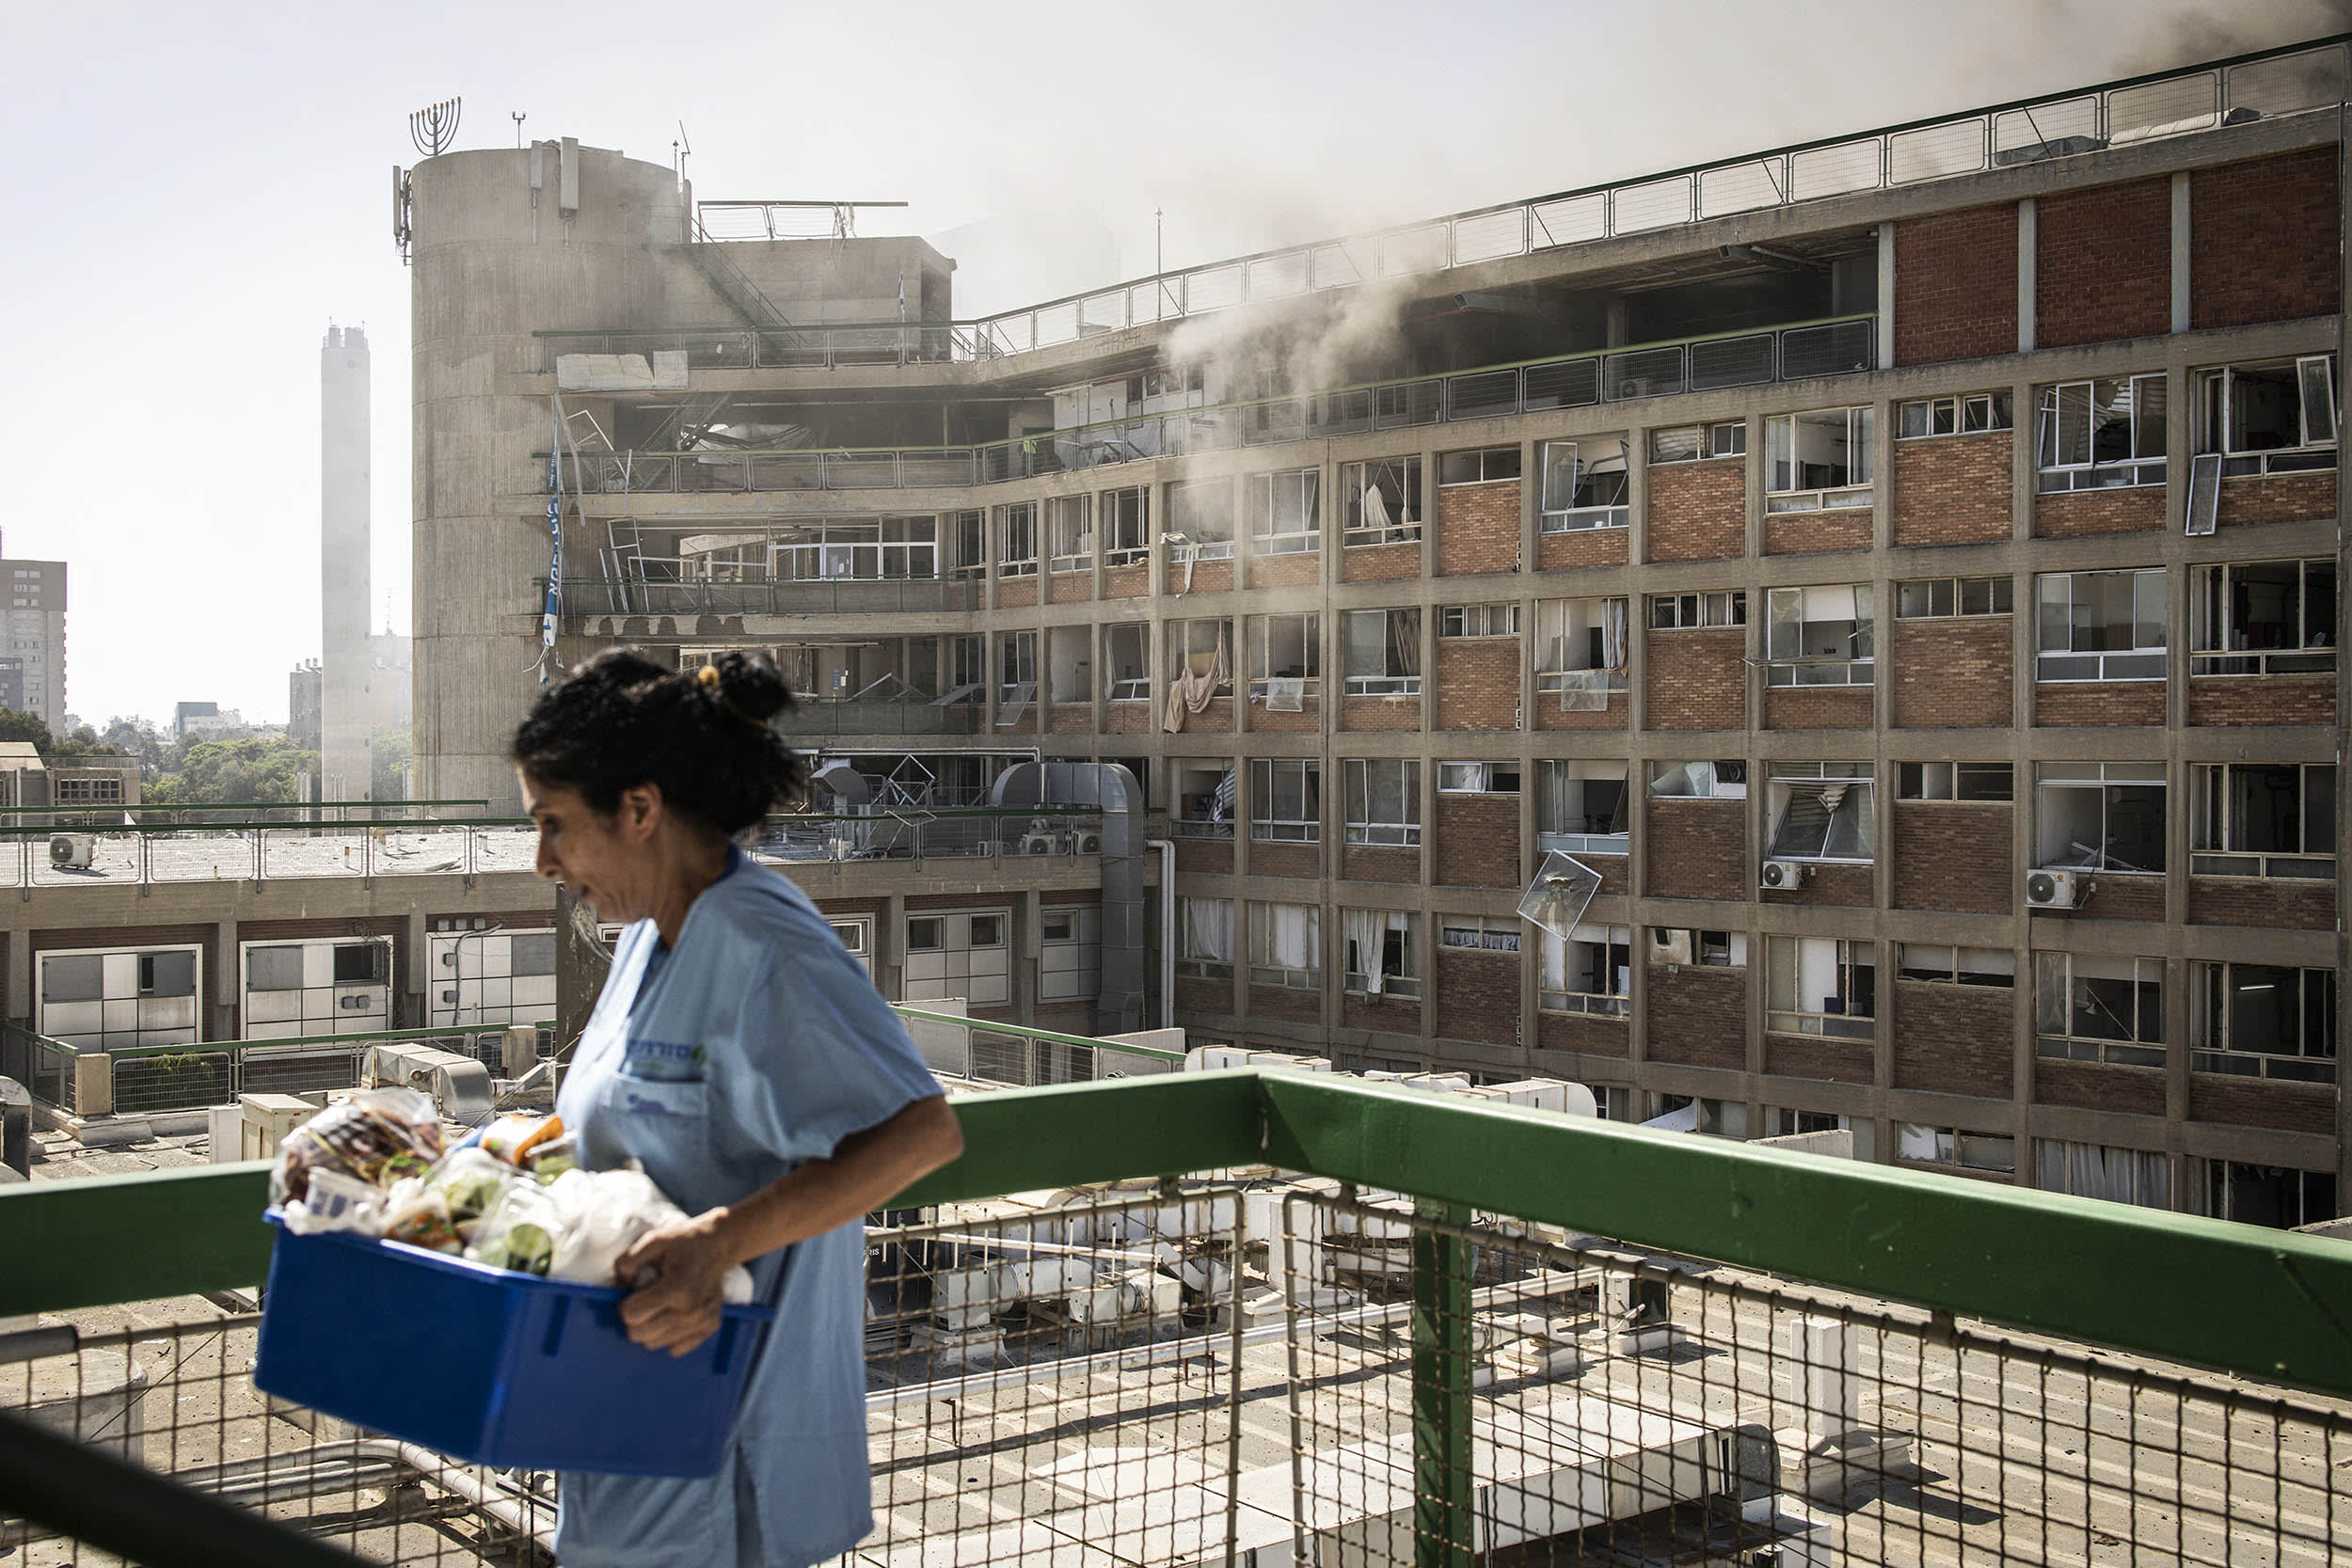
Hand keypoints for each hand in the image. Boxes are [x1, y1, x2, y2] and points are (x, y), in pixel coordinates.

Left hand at [616, 1210, 735, 1356]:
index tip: (634, 1292)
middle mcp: (690, 1311)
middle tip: (645, 1299)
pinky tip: (674, 1314)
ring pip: (654, 1344)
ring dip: (651, 1327)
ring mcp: (702, 1321)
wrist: (719, 1244)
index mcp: (675, 1289)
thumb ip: (628, 1262)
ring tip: (661, 1305)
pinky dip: (669, 1335)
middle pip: (639, 1334)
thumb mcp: (651, 1241)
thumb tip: (620, 1287)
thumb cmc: (683, 1242)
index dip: (625, 1303)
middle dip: (635, 1318)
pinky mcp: (709, 1327)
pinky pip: (675, 1349)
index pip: (631, 1315)